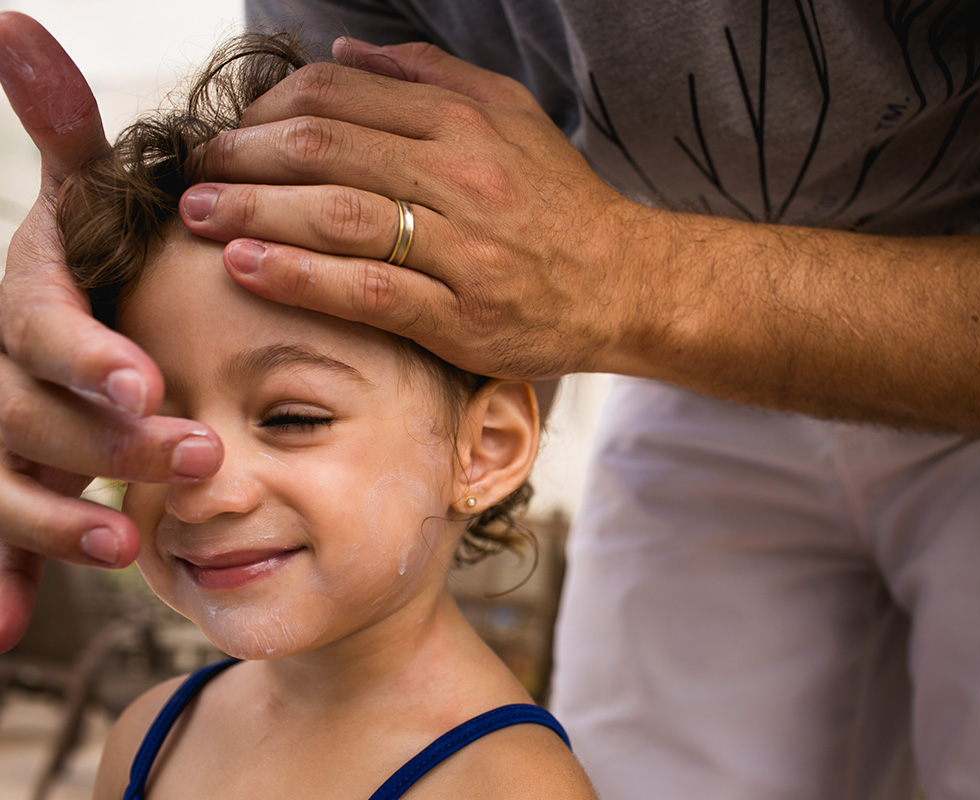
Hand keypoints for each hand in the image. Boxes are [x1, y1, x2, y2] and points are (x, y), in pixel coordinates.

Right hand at [0, 13, 222, 649]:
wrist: (69, 350)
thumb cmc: (84, 270)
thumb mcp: (78, 209)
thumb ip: (60, 136)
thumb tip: (14, 21)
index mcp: (23, 302)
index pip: (40, 325)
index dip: (85, 352)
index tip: (144, 383)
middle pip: (26, 411)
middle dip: (102, 438)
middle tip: (188, 459)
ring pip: (3, 480)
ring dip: (55, 517)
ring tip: (125, 541)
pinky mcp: (4, 495)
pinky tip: (6, 633)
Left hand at [181, 38, 665, 379]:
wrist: (626, 283)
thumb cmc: (560, 204)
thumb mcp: (511, 115)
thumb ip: (430, 75)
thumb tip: (345, 49)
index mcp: (465, 122)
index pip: (342, 97)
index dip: (271, 109)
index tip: (236, 132)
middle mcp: (462, 177)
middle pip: (326, 150)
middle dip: (244, 156)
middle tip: (196, 171)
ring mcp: (463, 249)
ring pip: (339, 217)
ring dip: (255, 211)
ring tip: (198, 215)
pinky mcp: (462, 316)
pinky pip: (369, 291)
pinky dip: (300, 276)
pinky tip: (247, 267)